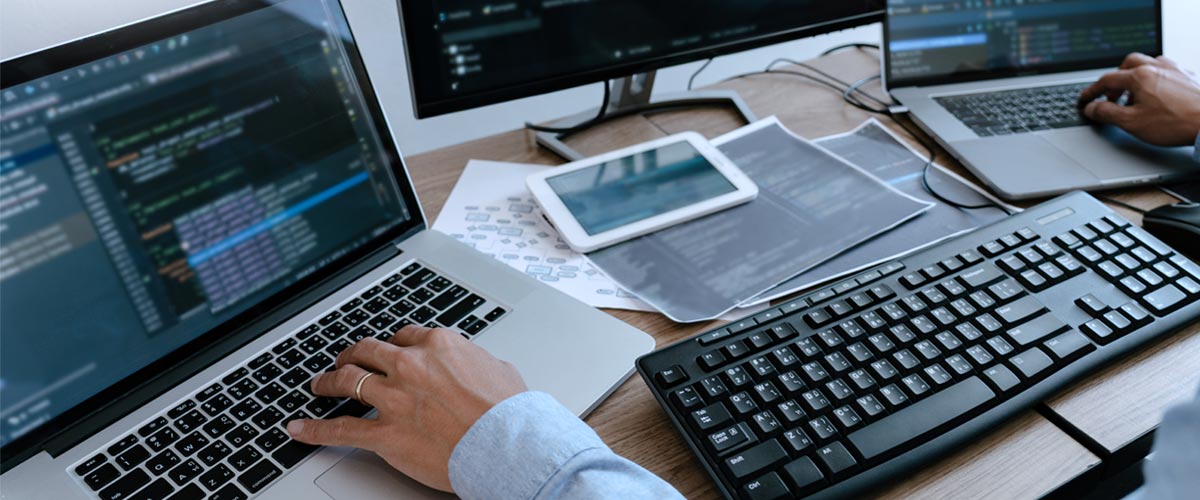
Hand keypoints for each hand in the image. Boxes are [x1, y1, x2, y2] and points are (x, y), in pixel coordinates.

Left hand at [286, 326, 527, 491]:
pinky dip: (315, 429)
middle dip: (353, 355)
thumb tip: (473, 365)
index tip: (388, 351)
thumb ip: (475, 362)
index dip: (393, 345)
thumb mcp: (498, 369)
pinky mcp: (385, 433)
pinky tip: (300, 428)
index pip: (404, 336)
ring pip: (348, 382)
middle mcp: (411, 365)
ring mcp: (394, 398)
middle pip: (369, 351)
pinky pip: (340, 429)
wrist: (508, 445)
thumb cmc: (510, 412)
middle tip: (345, 361)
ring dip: (328, 382)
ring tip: (318, 385)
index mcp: (439, 345)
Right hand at [1077, 53, 1199, 146]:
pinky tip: (1157, 92)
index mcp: (1140, 76)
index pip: (1107, 80)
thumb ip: (1107, 113)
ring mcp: (1175, 70)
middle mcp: (1157, 67)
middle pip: (1128, 65)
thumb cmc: (1176, 122)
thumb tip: (1091, 108)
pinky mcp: (1189, 77)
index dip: (1092, 91)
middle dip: (1116, 79)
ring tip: (1135, 95)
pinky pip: (1167, 70)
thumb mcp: (1132, 122)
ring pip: (1148, 64)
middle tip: (1111, 96)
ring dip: (1136, 76)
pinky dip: (1155, 78)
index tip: (1086, 99)